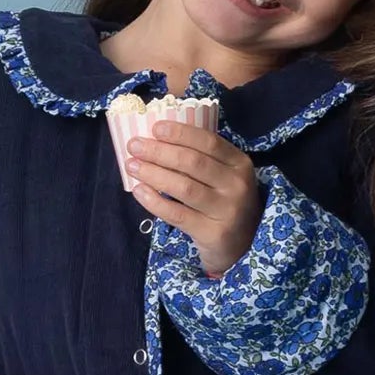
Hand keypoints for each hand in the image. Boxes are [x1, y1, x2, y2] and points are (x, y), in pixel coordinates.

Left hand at [127, 120, 264, 277]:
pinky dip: (155, 202)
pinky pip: (178, 214)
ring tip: (132, 166)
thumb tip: (157, 138)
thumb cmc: (225, 203)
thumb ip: (202, 158)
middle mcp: (236, 186)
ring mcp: (226, 211)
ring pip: (184, 187)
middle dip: (160, 152)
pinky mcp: (213, 233)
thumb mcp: (225, 177)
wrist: (242, 246)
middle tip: (134, 146)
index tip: (155, 128)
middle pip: (193, 163)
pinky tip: (140, 192)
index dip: (180, 133)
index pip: (209, 142)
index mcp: (240, 164)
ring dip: (153, 174)